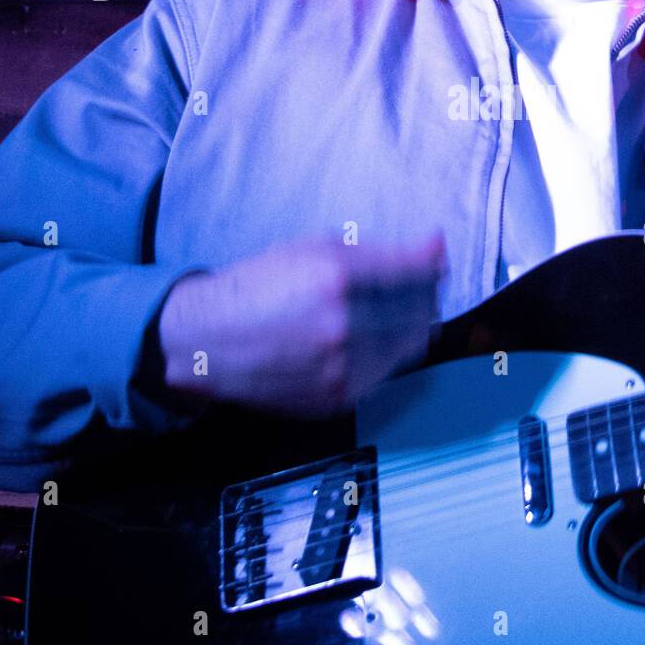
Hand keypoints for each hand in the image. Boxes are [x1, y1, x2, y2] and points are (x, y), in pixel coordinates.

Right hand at [157, 236, 444, 418]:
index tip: (433, 254)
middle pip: (422, 309)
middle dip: (422, 292)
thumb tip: (437, 246)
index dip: (432, 260)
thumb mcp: (314, 248)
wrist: (207, 341)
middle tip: (405, 283)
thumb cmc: (258, 286)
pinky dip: (382, 353)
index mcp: (336, 278)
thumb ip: (380, 249)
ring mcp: (342, 368)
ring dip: (405, 325)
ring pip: (411, 345)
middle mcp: (344, 326)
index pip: (419, 271)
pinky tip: (354, 339)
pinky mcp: (339, 399)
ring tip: (375, 312)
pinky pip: (386, 372)